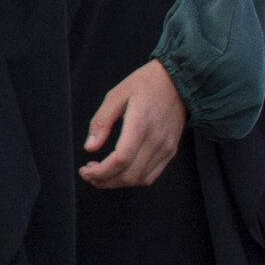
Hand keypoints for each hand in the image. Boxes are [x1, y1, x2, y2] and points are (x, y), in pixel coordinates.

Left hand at [81, 60, 187, 187]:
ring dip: (117, 182)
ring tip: (100, 173)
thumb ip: (101, 122)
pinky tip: (118, 171)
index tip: (85, 171)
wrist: (179, 82)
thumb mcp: (116, 95)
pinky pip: (152, 175)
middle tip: (87, 173)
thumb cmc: (145, 84)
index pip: (122, 159)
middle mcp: (156, 140)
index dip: (101, 171)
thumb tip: (89, 148)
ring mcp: (166, 148)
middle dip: (104, 180)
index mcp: (141, 123)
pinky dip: (132, 179)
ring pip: (140, 179)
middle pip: (129, 174)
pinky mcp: (170, 151)